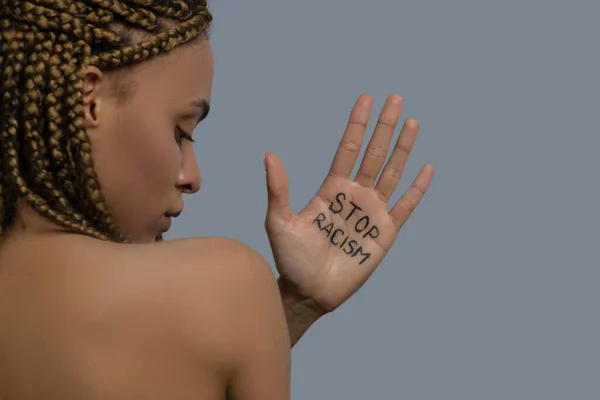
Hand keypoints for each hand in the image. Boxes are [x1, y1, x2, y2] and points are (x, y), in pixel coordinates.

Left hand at [264, 94, 433, 314]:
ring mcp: (372, 213)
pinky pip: (405, 206)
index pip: (348, 149)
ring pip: (392, 173)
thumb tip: (269, 154)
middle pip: (374, 154)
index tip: (365, 99)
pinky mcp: (385, 233)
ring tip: (412, 122)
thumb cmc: (291, 259)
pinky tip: (426, 168)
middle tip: (395, 98)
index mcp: (331, 189)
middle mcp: (354, 195)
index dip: (357, 125)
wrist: (308, 292)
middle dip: (384, 126)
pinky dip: (416, 188)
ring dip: (403, 148)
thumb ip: (278, 188)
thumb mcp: (279, 221)